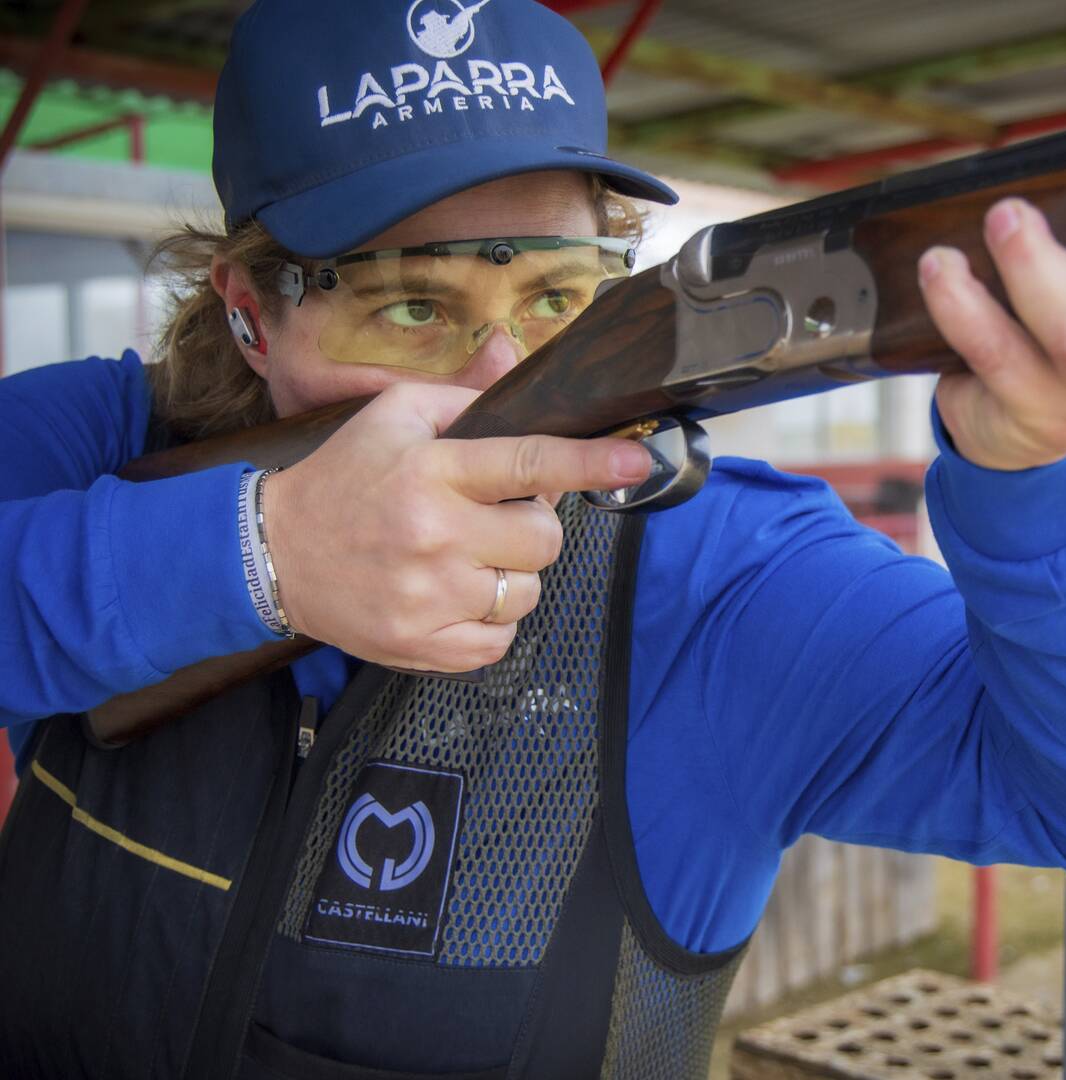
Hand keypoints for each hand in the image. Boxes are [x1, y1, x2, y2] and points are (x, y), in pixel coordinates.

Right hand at [261, 383, 652, 671]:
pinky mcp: (422, 646)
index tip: (636, 460)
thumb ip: (466, 392)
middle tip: (489, 519)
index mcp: (432, 471)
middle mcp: (433, 535)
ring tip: (462, 558)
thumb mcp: (396, 415)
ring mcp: (428, 597)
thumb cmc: (346, 478)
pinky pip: (499, 641)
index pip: (527, 463)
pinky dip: (488, 621)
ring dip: (508, 576)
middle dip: (530, 528)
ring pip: (526, 592)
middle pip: (543, 540)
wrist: (271, 553)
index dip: (589, 462)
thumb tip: (512, 352)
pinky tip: (453, 596)